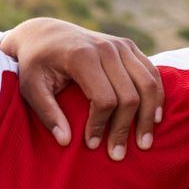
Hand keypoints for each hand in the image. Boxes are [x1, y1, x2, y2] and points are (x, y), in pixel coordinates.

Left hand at [0, 19, 161, 159]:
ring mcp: (121, 45)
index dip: (100, 126)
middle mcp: (106, 47)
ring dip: (148, 117)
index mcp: (82, 56)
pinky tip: (155, 118)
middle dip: (124, 129)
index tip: (91, 145)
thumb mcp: (31, 87)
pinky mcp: (129, 46)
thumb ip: (47, 113)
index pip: (103, 99)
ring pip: (147, 85)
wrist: (45, 34)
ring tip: (143, 143)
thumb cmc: (35, 64)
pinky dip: (157, 97)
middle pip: (129, 95)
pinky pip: (152, 73)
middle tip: (117, 155)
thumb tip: (65, 142)